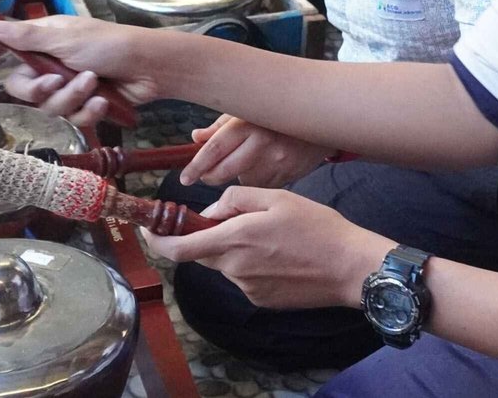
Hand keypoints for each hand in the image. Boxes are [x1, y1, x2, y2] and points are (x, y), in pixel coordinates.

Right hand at [0, 16, 164, 124]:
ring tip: (93, 83)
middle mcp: (52, 63)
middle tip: (56, 81)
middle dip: (40, 90)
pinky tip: (103, 102)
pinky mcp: (86, 104)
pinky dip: (89, 110)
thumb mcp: (66, 38)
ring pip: (51, 106)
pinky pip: (74, 118)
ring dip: (72, 96)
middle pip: (25, 88)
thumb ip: (27, 37)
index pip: (7, 47)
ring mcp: (69, 85)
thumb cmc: (110, 44)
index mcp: (44, 40)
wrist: (151, 68)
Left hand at [143, 187, 390, 308]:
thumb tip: (212, 211)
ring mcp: (247, 287)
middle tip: (234, 219)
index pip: (179, 248)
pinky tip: (281, 255)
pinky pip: (244, 277)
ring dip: (234, 249)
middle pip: (202, 253)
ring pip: (226, 263)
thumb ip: (236, 200)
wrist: (349, 267)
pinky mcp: (261, 300)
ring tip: (272, 236)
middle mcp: (235, 268)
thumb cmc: (317, 227)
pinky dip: (252, 263)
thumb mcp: (277, 197)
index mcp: (235, 239)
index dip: (157, 241)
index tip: (148, 228)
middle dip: (206, 235)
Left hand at [181, 114, 329, 187]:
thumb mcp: (248, 110)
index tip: (185, 178)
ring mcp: (277, 162)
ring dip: (236, 177)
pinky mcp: (288, 176)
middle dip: (209, 177)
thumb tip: (196, 137)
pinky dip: (256, 181)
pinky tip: (265, 166)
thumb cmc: (278, 112)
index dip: (197, 166)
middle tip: (204, 176)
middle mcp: (262, 143)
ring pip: (241, 182)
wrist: (324, 118)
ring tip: (247, 160)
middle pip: (223, 171)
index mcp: (248, 123)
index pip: (214, 148)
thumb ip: (221, 125)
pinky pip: (261, 187)